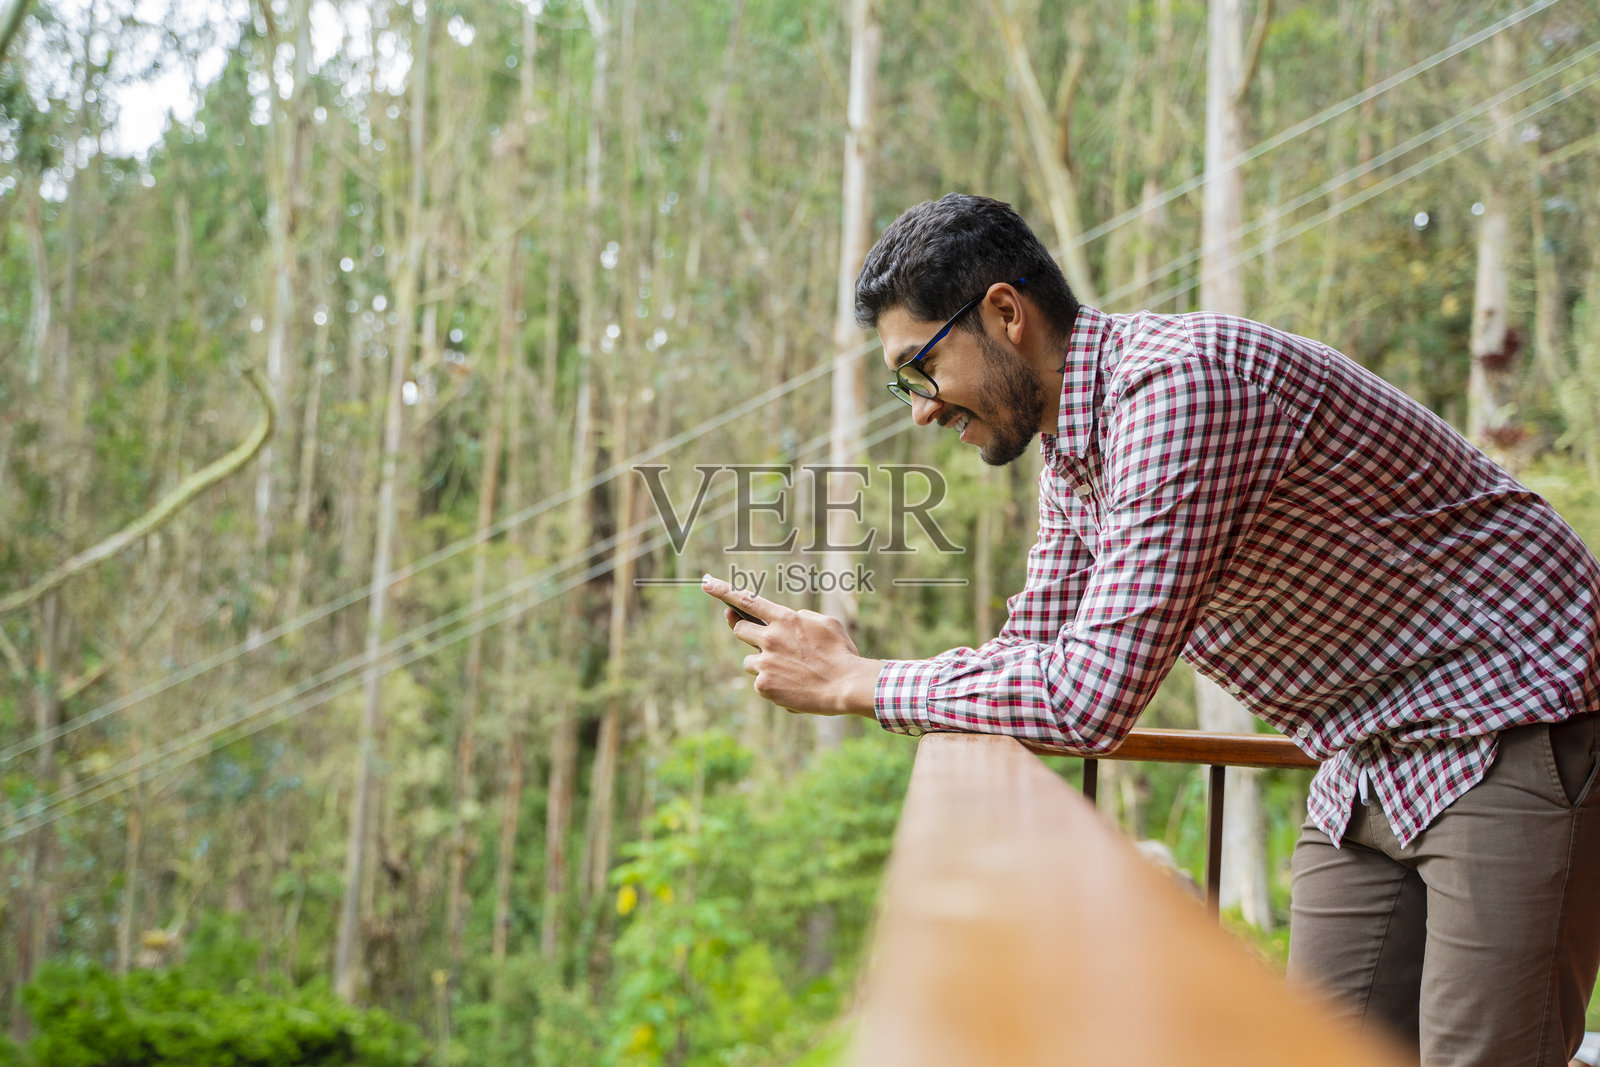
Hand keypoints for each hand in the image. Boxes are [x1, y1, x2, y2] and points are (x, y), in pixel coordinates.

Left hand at [701, 574, 883, 716]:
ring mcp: (765, 663)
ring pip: (749, 660)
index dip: (723, 590)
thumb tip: (788, 621)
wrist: (846, 686)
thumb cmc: (841, 653)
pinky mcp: (764, 686)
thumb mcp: (825, 623)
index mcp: (784, 619)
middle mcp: (769, 638)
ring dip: (763, 663)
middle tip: (768, 643)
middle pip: (740, 630)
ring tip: (791, 671)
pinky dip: (772, 684)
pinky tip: (793, 686)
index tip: (706, 582)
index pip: (747, 600)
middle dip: (749, 634)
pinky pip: (760, 682)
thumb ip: (800, 617)